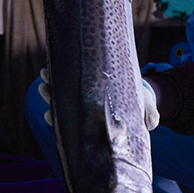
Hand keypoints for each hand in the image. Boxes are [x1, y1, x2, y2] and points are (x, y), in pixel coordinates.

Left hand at [37, 69, 158, 130]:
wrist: (141, 95)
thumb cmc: (141, 105)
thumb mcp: (147, 111)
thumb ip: (149, 117)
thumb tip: (150, 124)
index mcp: (94, 120)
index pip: (70, 124)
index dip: (57, 120)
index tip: (47, 115)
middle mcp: (84, 109)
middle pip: (61, 105)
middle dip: (50, 96)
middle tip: (43, 88)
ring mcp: (83, 97)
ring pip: (61, 91)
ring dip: (50, 83)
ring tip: (43, 73)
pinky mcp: (86, 84)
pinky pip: (67, 79)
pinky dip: (57, 74)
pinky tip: (49, 68)